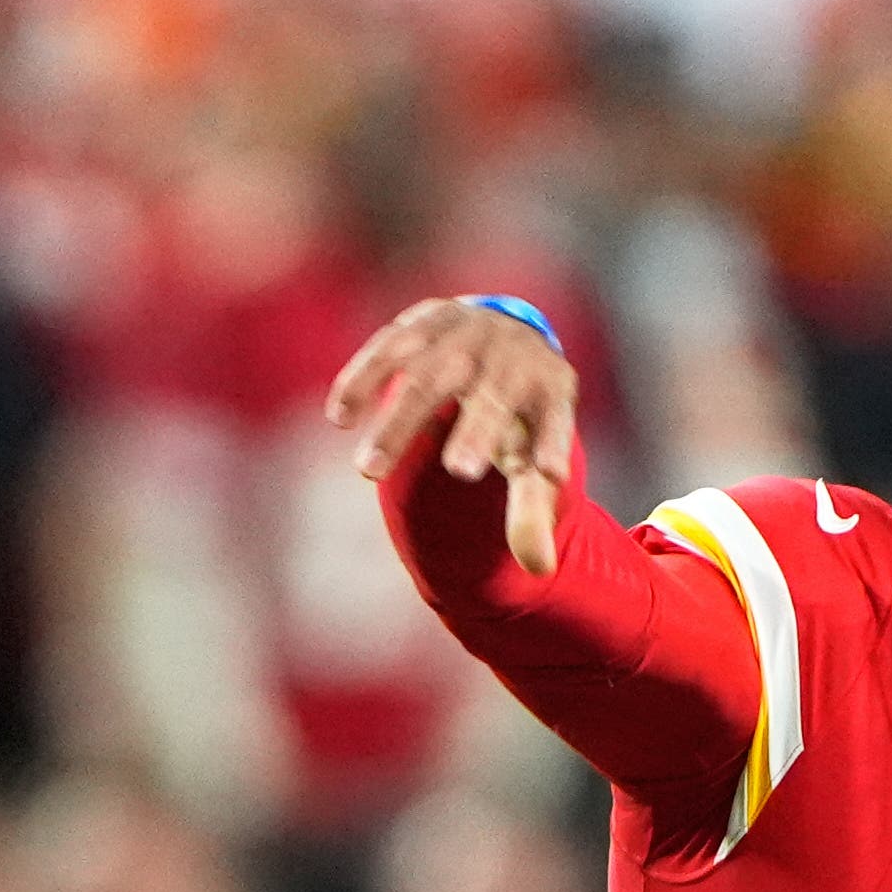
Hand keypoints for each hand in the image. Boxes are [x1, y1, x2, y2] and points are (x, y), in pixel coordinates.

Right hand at [326, 296, 577, 577]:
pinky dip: (363, 379)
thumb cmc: (521, 412)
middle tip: (457, 474)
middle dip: (475, 433)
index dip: (549, 445)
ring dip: (398, 421)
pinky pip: (389, 347)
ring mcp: (466, 334)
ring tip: (368, 473)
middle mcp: (510, 356)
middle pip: (491, 397)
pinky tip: (340, 417)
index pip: (552, 419)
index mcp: (548, 389)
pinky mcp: (424, 321)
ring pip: (429, 374)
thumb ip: (532, 510)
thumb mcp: (537, 452)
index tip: (547, 475)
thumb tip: (540, 569)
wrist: (506, 333)